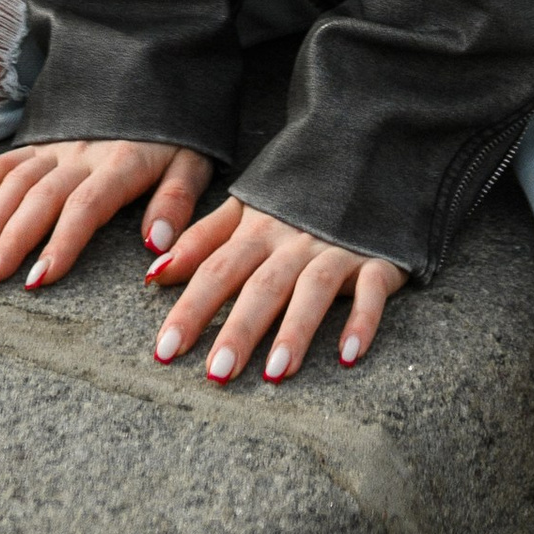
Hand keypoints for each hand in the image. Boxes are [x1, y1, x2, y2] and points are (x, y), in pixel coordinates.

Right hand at [0, 136, 209, 291]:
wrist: (160, 74)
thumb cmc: (179, 134)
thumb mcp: (193, 162)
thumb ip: (175, 202)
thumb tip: (156, 247)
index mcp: (122, 161)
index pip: (86, 205)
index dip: (61, 242)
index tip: (39, 280)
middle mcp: (84, 151)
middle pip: (40, 197)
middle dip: (10, 239)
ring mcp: (59, 144)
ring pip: (16, 181)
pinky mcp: (44, 141)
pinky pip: (6, 162)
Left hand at [145, 190, 407, 384]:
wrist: (365, 159)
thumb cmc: (296, 199)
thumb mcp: (247, 210)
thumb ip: (203, 240)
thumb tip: (155, 274)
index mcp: (258, 229)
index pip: (218, 269)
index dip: (191, 307)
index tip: (165, 350)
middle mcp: (294, 241)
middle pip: (262, 284)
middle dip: (238, 328)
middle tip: (216, 374)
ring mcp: (337, 249)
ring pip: (313, 288)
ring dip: (295, 330)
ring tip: (275, 373)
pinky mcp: (378, 258)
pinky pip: (372, 288)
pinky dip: (362, 319)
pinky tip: (348, 355)